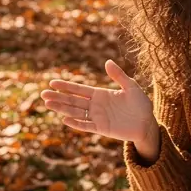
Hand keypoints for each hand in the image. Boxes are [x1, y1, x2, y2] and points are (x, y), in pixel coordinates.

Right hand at [41, 60, 159, 157]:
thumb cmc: (140, 104)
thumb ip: (119, 76)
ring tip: (48, 104)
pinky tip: (65, 119)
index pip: (79, 89)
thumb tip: (107, 62)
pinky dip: (76, 123)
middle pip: (73, 101)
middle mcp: (96, 106)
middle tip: (43, 94)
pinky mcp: (102, 129)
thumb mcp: (131, 87)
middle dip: (58, 97)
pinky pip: (86, 125)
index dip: (66, 86)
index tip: (52, 82)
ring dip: (62, 108)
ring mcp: (97, 117)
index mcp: (100, 94)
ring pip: (76, 112)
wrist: (147, 123)